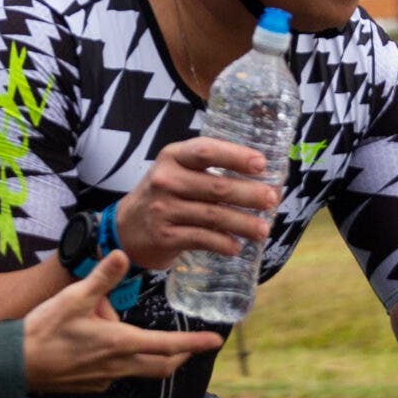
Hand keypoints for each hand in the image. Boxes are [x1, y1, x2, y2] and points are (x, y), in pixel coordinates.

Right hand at [21, 254, 222, 392]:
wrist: (15, 366)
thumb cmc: (44, 331)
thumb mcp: (73, 298)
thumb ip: (102, 278)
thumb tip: (122, 254)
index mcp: (120, 343)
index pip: (168, 346)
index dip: (194, 343)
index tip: (215, 341)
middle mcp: (118, 366)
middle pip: (161, 366)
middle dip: (179, 356)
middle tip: (190, 345)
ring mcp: (105, 379)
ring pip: (137, 368)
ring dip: (142, 352)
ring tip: (116, 325)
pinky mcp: (91, 386)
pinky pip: (115, 372)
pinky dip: (119, 359)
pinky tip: (96, 344)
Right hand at [110, 137, 279, 271]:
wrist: (125, 228)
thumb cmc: (163, 195)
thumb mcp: (176, 171)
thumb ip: (207, 169)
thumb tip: (260, 177)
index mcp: (173, 157)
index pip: (206, 151)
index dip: (236, 156)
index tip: (262, 164)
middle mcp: (166, 180)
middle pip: (216, 187)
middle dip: (249, 194)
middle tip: (272, 199)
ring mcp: (164, 209)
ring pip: (213, 216)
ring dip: (243, 223)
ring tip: (263, 230)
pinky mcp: (165, 236)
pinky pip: (202, 239)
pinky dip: (223, 244)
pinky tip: (237, 246)